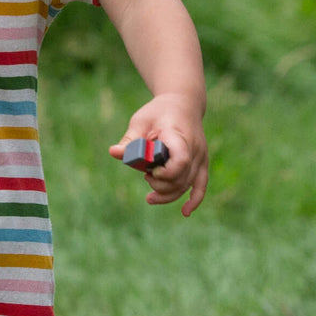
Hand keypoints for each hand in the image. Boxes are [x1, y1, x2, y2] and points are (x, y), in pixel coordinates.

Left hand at [109, 92, 208, 216]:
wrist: (183, 104)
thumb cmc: (159, 112)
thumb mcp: (141, 121)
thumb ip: (130, 139)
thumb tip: (113, 153)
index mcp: (179, 136)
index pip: (179, 161)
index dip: (164, 173)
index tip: (148, 172)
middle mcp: (195, 148)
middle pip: (182, 178)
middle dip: (160, 185)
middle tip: (145, 177)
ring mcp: (201, 157)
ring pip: (188, 185)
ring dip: (169, 194)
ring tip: (150, 196)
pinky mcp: (202, 163)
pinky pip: (201, 185)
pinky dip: (194, 199)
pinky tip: (184, 212)